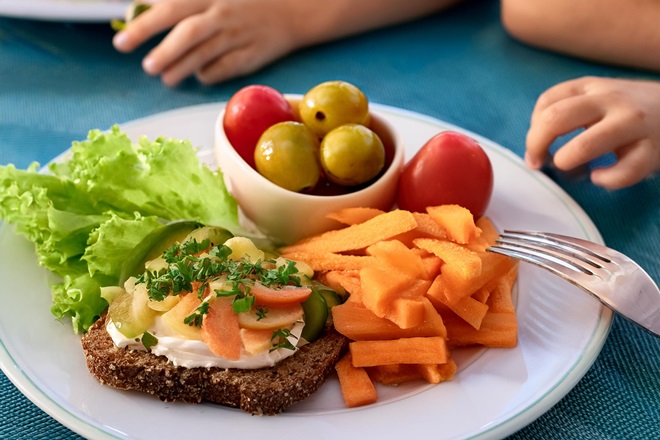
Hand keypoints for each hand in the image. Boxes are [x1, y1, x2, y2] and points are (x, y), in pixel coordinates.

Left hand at [112, 0, 298, 85]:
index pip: (170, 9)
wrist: (293, 9)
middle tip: (145, 66)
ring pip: (204, 55)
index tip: (122, 43)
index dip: (143, 27)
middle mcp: (223, 14)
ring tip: (165, 78)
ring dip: (181, 69)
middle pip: (187, 33)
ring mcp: (238, 36)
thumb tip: (144, 7)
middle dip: (162, 52)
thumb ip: (184, 2)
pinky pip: (224, 69)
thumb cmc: (245, 0)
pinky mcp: (251, 56)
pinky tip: (199, 75)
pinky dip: (208, 74)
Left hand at [525, 76, 659, 188]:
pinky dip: (606, 179)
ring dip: (567, 161)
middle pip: (555, 119)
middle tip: (540, 163)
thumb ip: (567, 116)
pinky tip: (601, 178)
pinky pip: (624, 171)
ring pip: (586, 145)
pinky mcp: (653, 150)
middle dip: (537, 145)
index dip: (533, 131)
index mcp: (591, 88)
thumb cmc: (631, 112)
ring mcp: (633, 123)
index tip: (535, 151)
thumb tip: (535, 154)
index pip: (547, 102)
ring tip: (570, 169)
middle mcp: (610, 100)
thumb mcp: (599, 100)